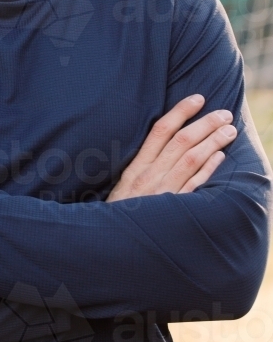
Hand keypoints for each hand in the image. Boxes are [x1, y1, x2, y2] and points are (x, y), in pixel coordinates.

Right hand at [107, 94, 236, 201]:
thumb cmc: (119, 212)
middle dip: (205, 124)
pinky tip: (221, 156)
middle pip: (181, 141)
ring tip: (230, 130)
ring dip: (213, 142)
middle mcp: (149, 176)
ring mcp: (162, 192)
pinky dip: (209, 169)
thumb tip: (161, 143)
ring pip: (191, 159)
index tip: (198, 98)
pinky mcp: (173, 208)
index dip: (180, 112)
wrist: (111, 243)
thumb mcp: (122, 185)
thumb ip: (140, 165)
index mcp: (136, 166)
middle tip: (224, 113)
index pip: (160, 130)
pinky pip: (195, 185)